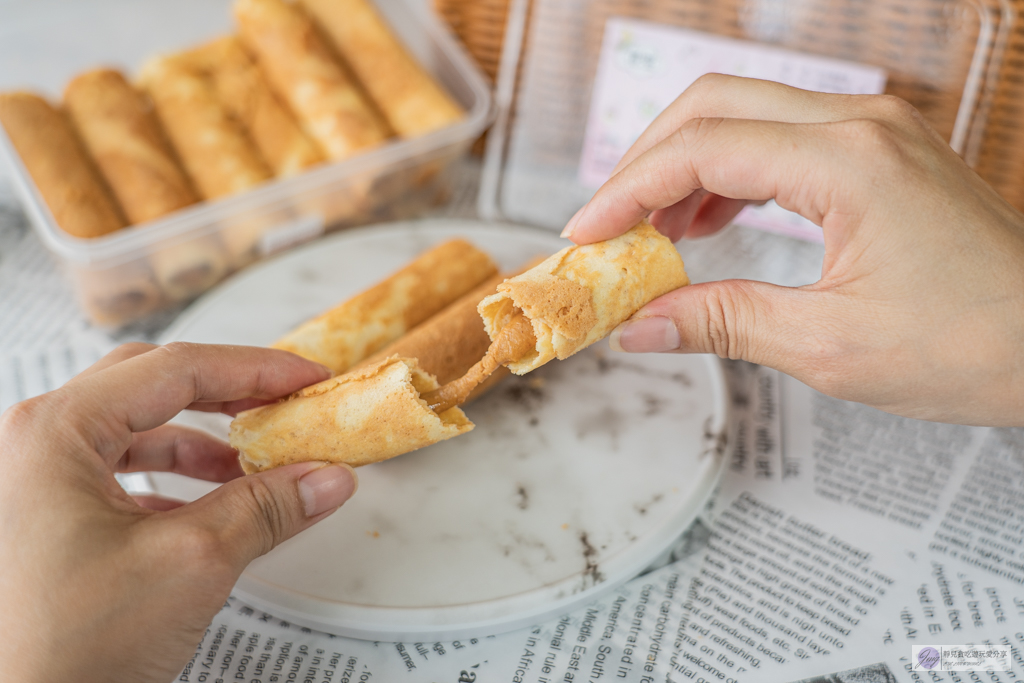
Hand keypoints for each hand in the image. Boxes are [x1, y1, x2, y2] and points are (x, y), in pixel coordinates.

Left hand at [0, 342, 357, 682]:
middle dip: (226, 393)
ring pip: (134, 429)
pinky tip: (206, 508)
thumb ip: (266, 509)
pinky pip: (115, 471)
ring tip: (254, 465)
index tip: (306, 380)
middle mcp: (35, 444)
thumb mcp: (189, 565)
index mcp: (56, 431)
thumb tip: (324, 478)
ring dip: (201, 440)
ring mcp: (31, 482)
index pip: (178, 369)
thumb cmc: (57, 652)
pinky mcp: (40, 518)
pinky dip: (171, 479)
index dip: (256, 369)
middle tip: (282, 403)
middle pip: (152, 385)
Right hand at [564, 74, 1023, 425]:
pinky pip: (781, 139)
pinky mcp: (881, 154)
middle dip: (645, 162)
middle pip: (712, 104)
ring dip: (684, 164)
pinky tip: (707, 222)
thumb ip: (721, 323)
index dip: (627, 191)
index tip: (587, 235)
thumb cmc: (974, 344)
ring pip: (745, 114)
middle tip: (609, 226)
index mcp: (847, 162)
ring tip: (649, 232)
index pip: (701, 149)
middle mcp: (859, 126)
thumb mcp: (830, 345)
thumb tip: (640, 327)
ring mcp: (874, 132)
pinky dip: (729, 173)